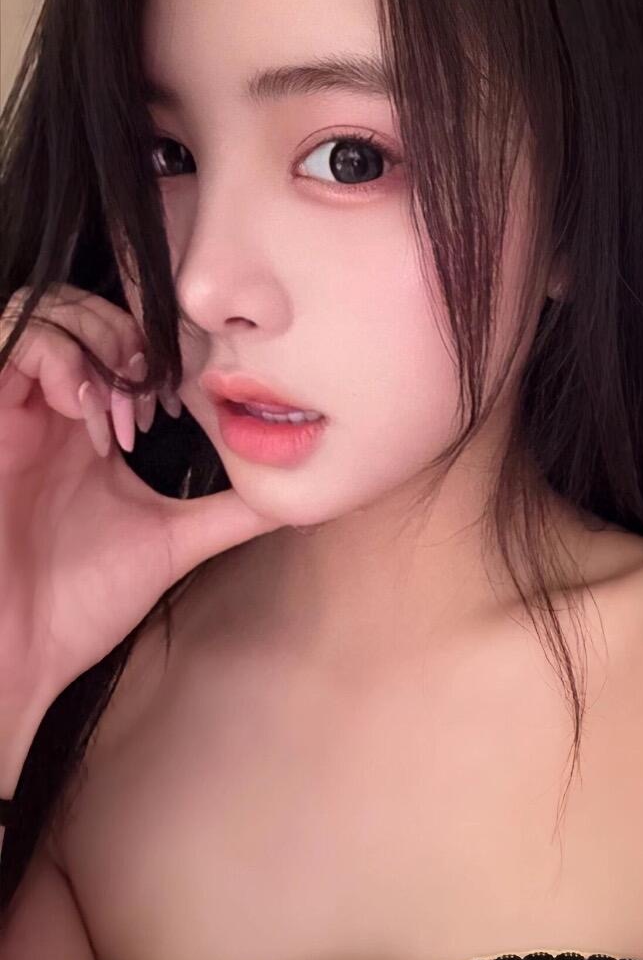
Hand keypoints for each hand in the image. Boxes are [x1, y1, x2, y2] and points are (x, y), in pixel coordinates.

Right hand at [0, 283, 283, 794]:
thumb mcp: (173, 543)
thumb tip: (297, 495)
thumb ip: (230, 511)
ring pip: (46, 311)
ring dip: (99, 342)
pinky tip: (90, 415)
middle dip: (132, 333)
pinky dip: (60, 360)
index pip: (123, 339)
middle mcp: (51, 407)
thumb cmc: (76, 603)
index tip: (191, 397)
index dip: (165, 346)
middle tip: (160, 392)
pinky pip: (11, 341)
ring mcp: (15, 410)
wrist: (17, 652)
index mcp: (93, 426)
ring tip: (127, 406)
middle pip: (85, 307)